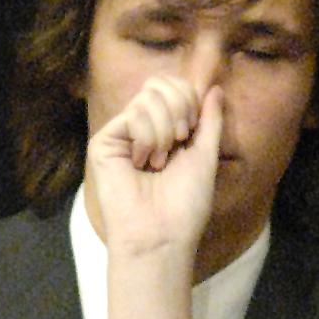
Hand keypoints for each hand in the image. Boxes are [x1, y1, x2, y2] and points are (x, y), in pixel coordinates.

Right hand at [86, 75, 221, 273]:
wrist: (162, 234)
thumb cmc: (185, 204)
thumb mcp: (205, 155)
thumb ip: (210, 120)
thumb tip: (215, 88)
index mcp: (165, 130)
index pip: (173, 86)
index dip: (188, 99)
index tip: (192, 132)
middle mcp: (141, 129)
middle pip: (159, 84)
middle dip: (179, 109)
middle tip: (179, 142)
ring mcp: (121, 134)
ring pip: (147, 97)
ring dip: (164, 131)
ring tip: (159, 163)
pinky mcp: (104, 142)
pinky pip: (133, 115)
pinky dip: (147, 138)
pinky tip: (142, 164)